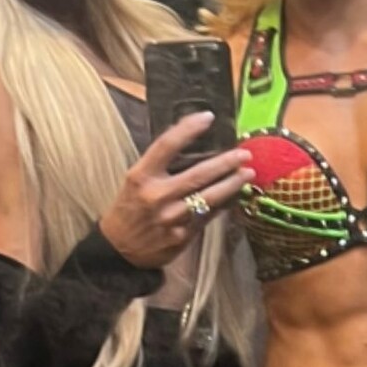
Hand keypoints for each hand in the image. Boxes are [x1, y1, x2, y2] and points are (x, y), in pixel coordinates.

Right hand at [100, 113, 254, 268]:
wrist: (119, 249)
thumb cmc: (130, 208)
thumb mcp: (136, 181)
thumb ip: (160, 166)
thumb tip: (195, 145)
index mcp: (141, 176)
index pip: (167, 145)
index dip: (189, 128)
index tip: (208, 117)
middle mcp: (156, 196)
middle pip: (198, 174)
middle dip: (226, 163)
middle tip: (244, 153)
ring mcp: (171, 218)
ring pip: (209, 198)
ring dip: (232, 184)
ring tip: (248, 173)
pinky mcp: (182, 237)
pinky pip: (208, 217)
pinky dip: (223, 205)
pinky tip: (235, 196)